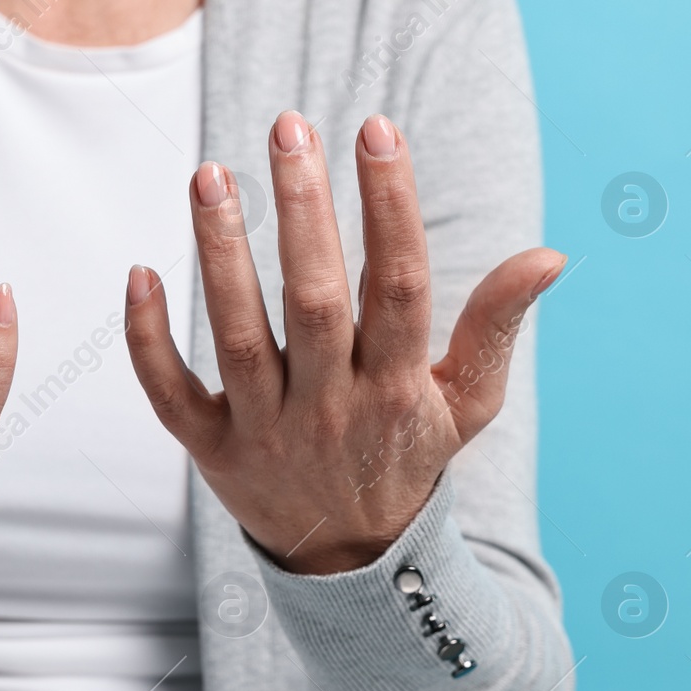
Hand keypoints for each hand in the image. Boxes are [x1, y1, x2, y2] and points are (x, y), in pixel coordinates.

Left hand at [124, 112, 562, 574]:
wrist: (350, 562)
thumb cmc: (407, 457)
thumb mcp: (465, 403)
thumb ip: (496, 327)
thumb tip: (550, 254)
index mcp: (398, 389)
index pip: (399, 286)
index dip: (391, 206)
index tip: (376, 129)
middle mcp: (330, 409)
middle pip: (313, 301)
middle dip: (302, 212)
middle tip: (287, 128)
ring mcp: (266, 432)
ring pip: (238, 337)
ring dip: (222, 254)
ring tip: (211, 174)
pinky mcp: (211, 452)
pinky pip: (170, 394)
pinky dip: (148, 340)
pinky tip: (140, 273)